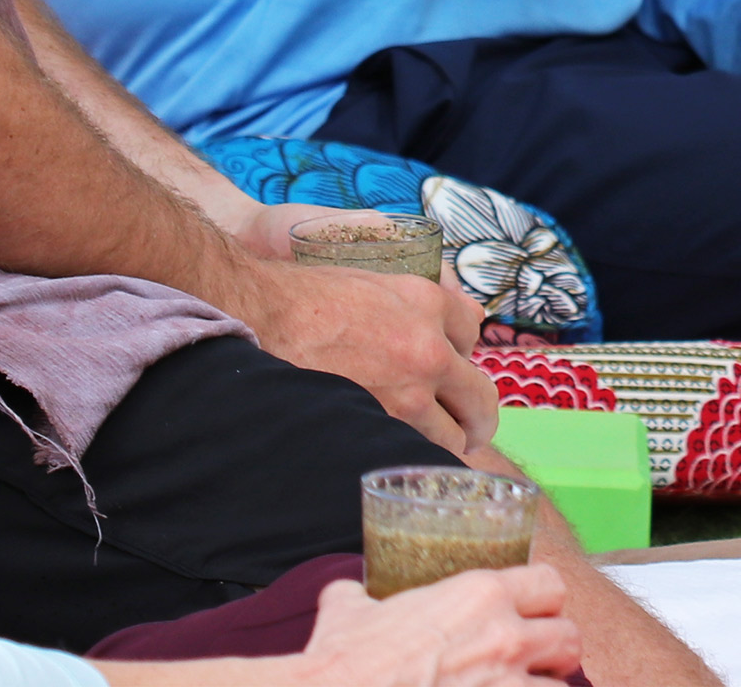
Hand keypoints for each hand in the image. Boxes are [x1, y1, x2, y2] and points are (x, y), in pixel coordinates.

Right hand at [229, 224, 502, 452]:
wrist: (259, 321)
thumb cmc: (306, 299)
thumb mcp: (375, 280)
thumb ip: (422, 302)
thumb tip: (464, 319)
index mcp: (427, 303)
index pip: (474, 332)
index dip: (462, 352)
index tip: (452, 367)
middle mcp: (428, 349)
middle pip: (481, 397)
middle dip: (477, 416)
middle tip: (472, 428)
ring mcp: (406, 394)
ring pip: (455, 438)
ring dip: (447, 443)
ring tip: (432, 449)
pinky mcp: (380, 426)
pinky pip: (417, 455)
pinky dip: (415, 460)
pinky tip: (403, 458)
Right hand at [287, 564, 580, 685]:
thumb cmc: (342, 664)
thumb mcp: (349, 612)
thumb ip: (359, 597)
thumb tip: (346, 594)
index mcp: (479, 595)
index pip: (550, 585)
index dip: (543, 603)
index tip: (531, 617)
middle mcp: (505, 636)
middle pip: (570, 637)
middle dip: (554, 653)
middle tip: (530, 664)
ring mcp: (508, 684)